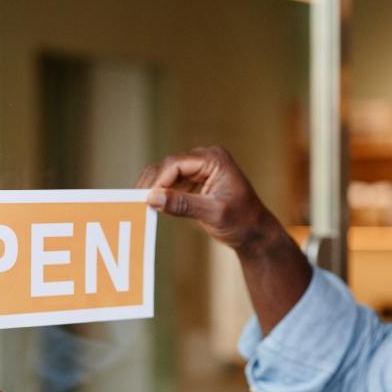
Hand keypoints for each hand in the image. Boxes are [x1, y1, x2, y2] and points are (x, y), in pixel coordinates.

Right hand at [136, 146, 279, 252]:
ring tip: (140, 206)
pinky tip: (153, 207)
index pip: (176, 163)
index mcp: (214, 159)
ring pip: (166, 174)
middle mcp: (206, 159)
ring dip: (155, 189)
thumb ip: (184, 205)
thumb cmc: (242, 221)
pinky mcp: (195, 181)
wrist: (255, 232)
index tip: (146, 200)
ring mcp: (200, 169)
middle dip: (153, 184)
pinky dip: (161, 194)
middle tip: (136, 203)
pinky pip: (172, 183)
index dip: (159, 181)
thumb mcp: (213, 214)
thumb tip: (153, 198)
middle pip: (168, 166)